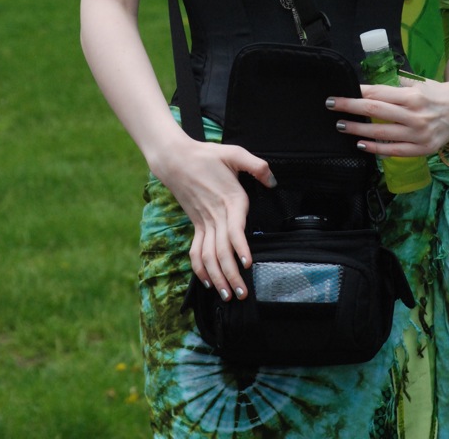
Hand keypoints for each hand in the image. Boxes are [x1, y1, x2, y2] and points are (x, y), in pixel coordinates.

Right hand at [151, 137, 275, 301]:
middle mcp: (216, 215)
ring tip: (228, 296)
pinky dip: (200, 269)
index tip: (247, 263)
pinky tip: (207, 282)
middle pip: (221, 251)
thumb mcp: (234, 153)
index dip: (240, 247)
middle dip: (231, 274)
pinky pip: (196, 251)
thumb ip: (257, 165)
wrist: (176, 159)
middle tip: (242, 293)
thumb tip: (273, 181)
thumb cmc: (207, 155)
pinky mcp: (196, 224)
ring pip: (208, 256)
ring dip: (217, 278)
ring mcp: (203, 222)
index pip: (234, 229)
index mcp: (229, 199)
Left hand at [326, 76, 448, 156]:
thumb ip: (394, 84)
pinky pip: (394, 151)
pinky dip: (376, 149)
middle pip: (375, 112)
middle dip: (350, 108)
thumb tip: (367, 85)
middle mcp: (414, 116)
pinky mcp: (422, 149)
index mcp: (412, 96)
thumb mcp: (417, 83)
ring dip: (358, 130)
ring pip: (381, 133)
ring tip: (341, 125)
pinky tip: (360, 144)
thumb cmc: (434, 93)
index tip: (340, 93)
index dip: (357, 93)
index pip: (378, 94)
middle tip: (332, 106)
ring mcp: (418, 135)